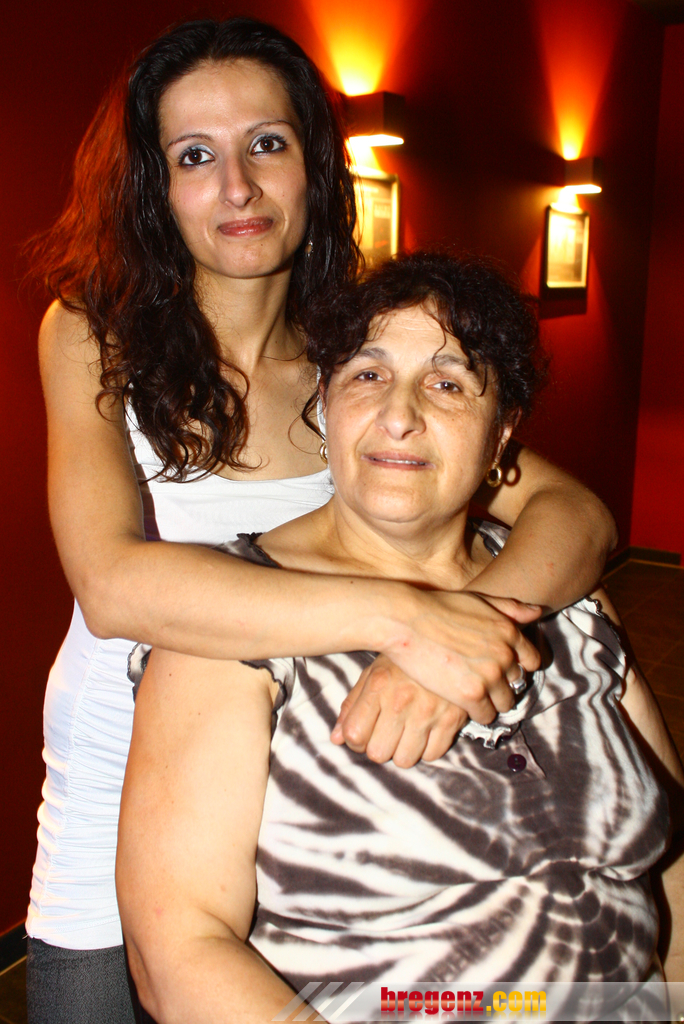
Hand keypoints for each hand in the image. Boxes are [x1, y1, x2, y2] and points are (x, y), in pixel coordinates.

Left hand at [331, 655, 467, 767]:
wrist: (449, 645)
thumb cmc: (405, 662)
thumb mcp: (373, 673)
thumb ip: (352, 705)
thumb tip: (336, 738)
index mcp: (378, 685)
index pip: (354, 735)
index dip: (355, 740)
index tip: (363, 733)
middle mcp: (401, 700)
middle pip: (378, 753)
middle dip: (379, 746)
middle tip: (387, 732)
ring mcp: (428, 712)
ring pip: (404, 760)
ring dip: (403, 750)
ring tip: (407, 731)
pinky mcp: (453, 720)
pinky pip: (432, 755)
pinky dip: (427, 748)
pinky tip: (427, 729)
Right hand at [381, 589, 540, 723]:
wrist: (405, 620)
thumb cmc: (437, 607)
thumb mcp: (478, 600)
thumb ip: (509, 608)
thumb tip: (537, 612)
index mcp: (509, 631)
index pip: (531, 660)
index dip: (516, 666)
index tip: (500, 668)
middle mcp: (505, 654)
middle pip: (516, 683)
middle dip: (501, 683)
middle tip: (481, 682)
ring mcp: (490, 676)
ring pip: (504, 703)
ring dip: (491, 701)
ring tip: (473, 695)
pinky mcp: (471, 695)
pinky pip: (487, 715)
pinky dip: (478, 713)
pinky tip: (463, 704)